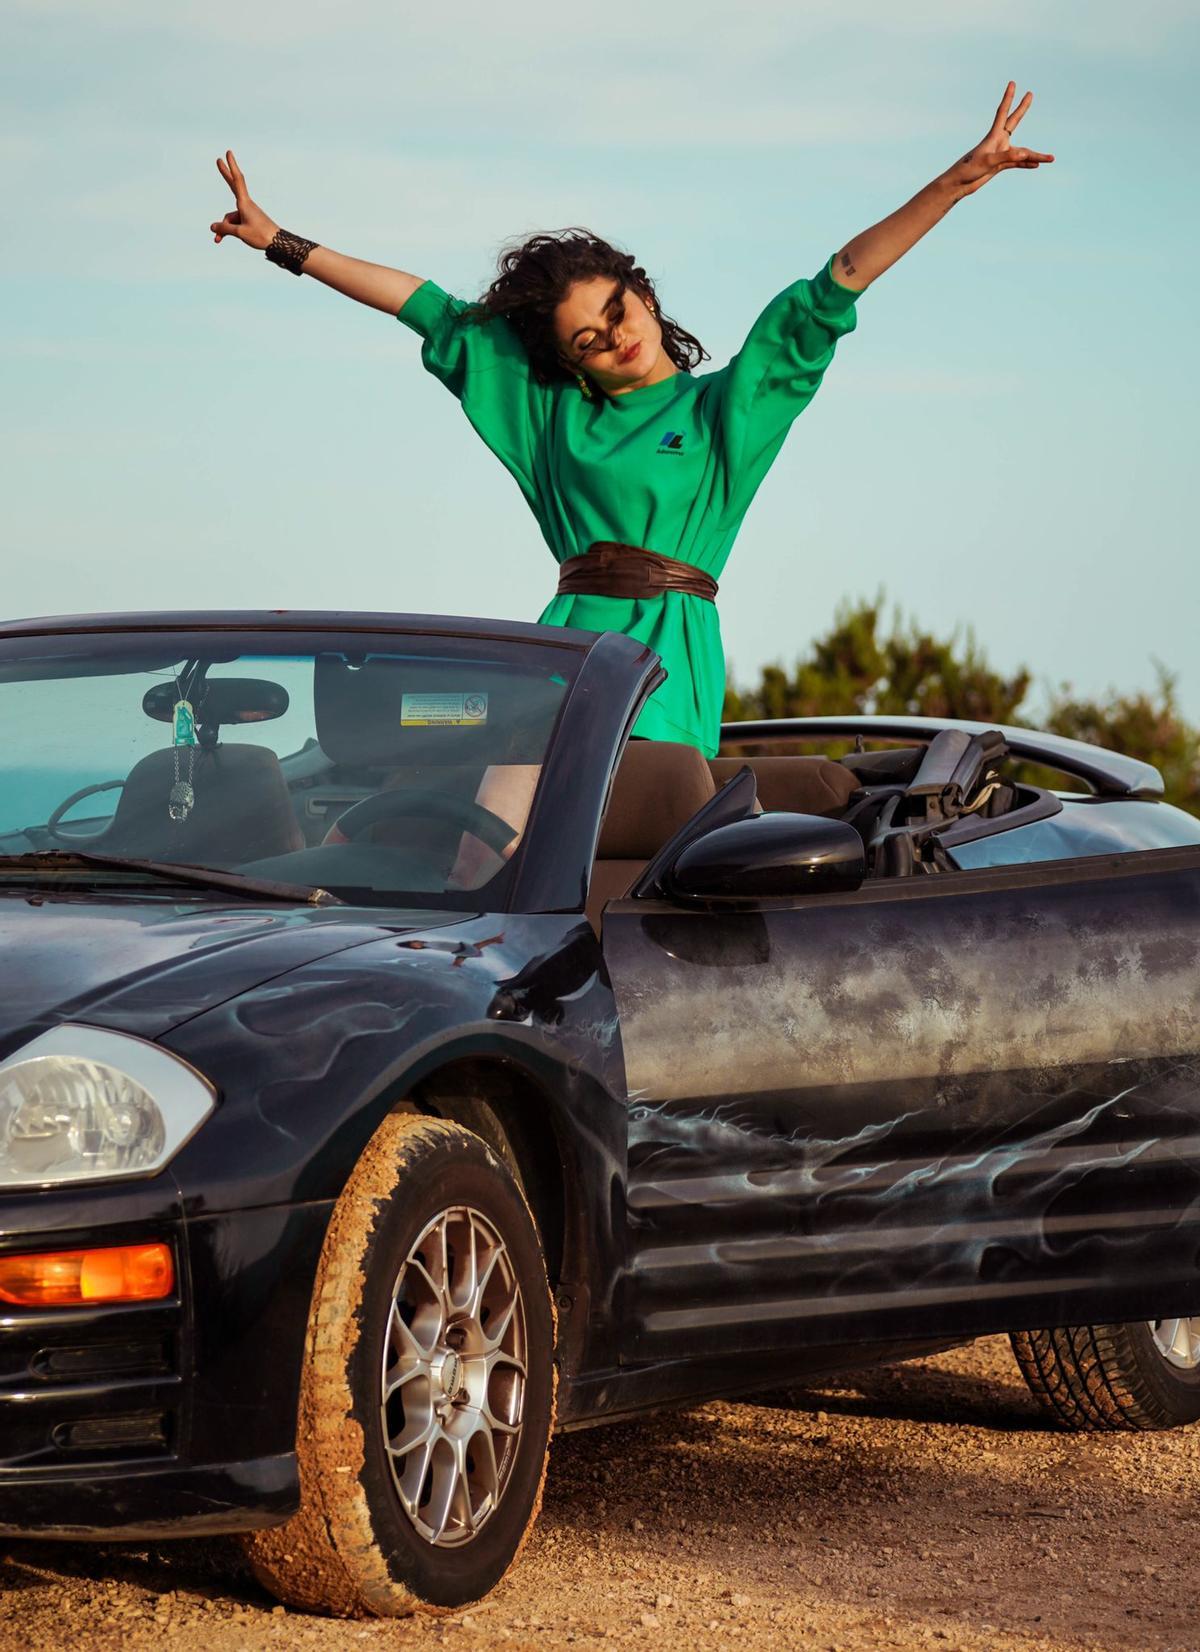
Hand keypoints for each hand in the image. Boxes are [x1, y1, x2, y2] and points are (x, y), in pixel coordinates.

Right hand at [209, 151, 278, 250]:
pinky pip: (235, 223)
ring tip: (218, 241)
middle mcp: (246, 204)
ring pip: (230, 217)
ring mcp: (247, 212)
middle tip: (218, 160)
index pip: (237, 180)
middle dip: (225, 175)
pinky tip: (222, 240)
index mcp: (245, 203)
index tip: (228, 154)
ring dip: (223, 228)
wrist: (278, 244)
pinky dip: (229, 231)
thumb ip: (225, 229)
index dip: (232, 166)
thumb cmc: (260, 236)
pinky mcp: (249, 220)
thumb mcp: (240, 233)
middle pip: (233, 186)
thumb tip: (213, 227)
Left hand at [946, 83, 1053, 197]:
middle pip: (1014, 121)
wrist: (958, 185)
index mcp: (993, 136)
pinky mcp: (999, 165)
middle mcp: (998, 142)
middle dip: (1022, 108)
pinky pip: (1017, 164)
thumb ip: (1006, 156)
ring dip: (1035, 155)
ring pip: (1022, 152)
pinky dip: (1027, 164)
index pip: (1003, 112)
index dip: (1008, 98)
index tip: (1012, 83)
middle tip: (1030, 94)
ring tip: (1051, 159)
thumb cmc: (968, 171)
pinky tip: (1036, 165)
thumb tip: (1025, 154)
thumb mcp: (988, 162)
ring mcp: (1000, 153)